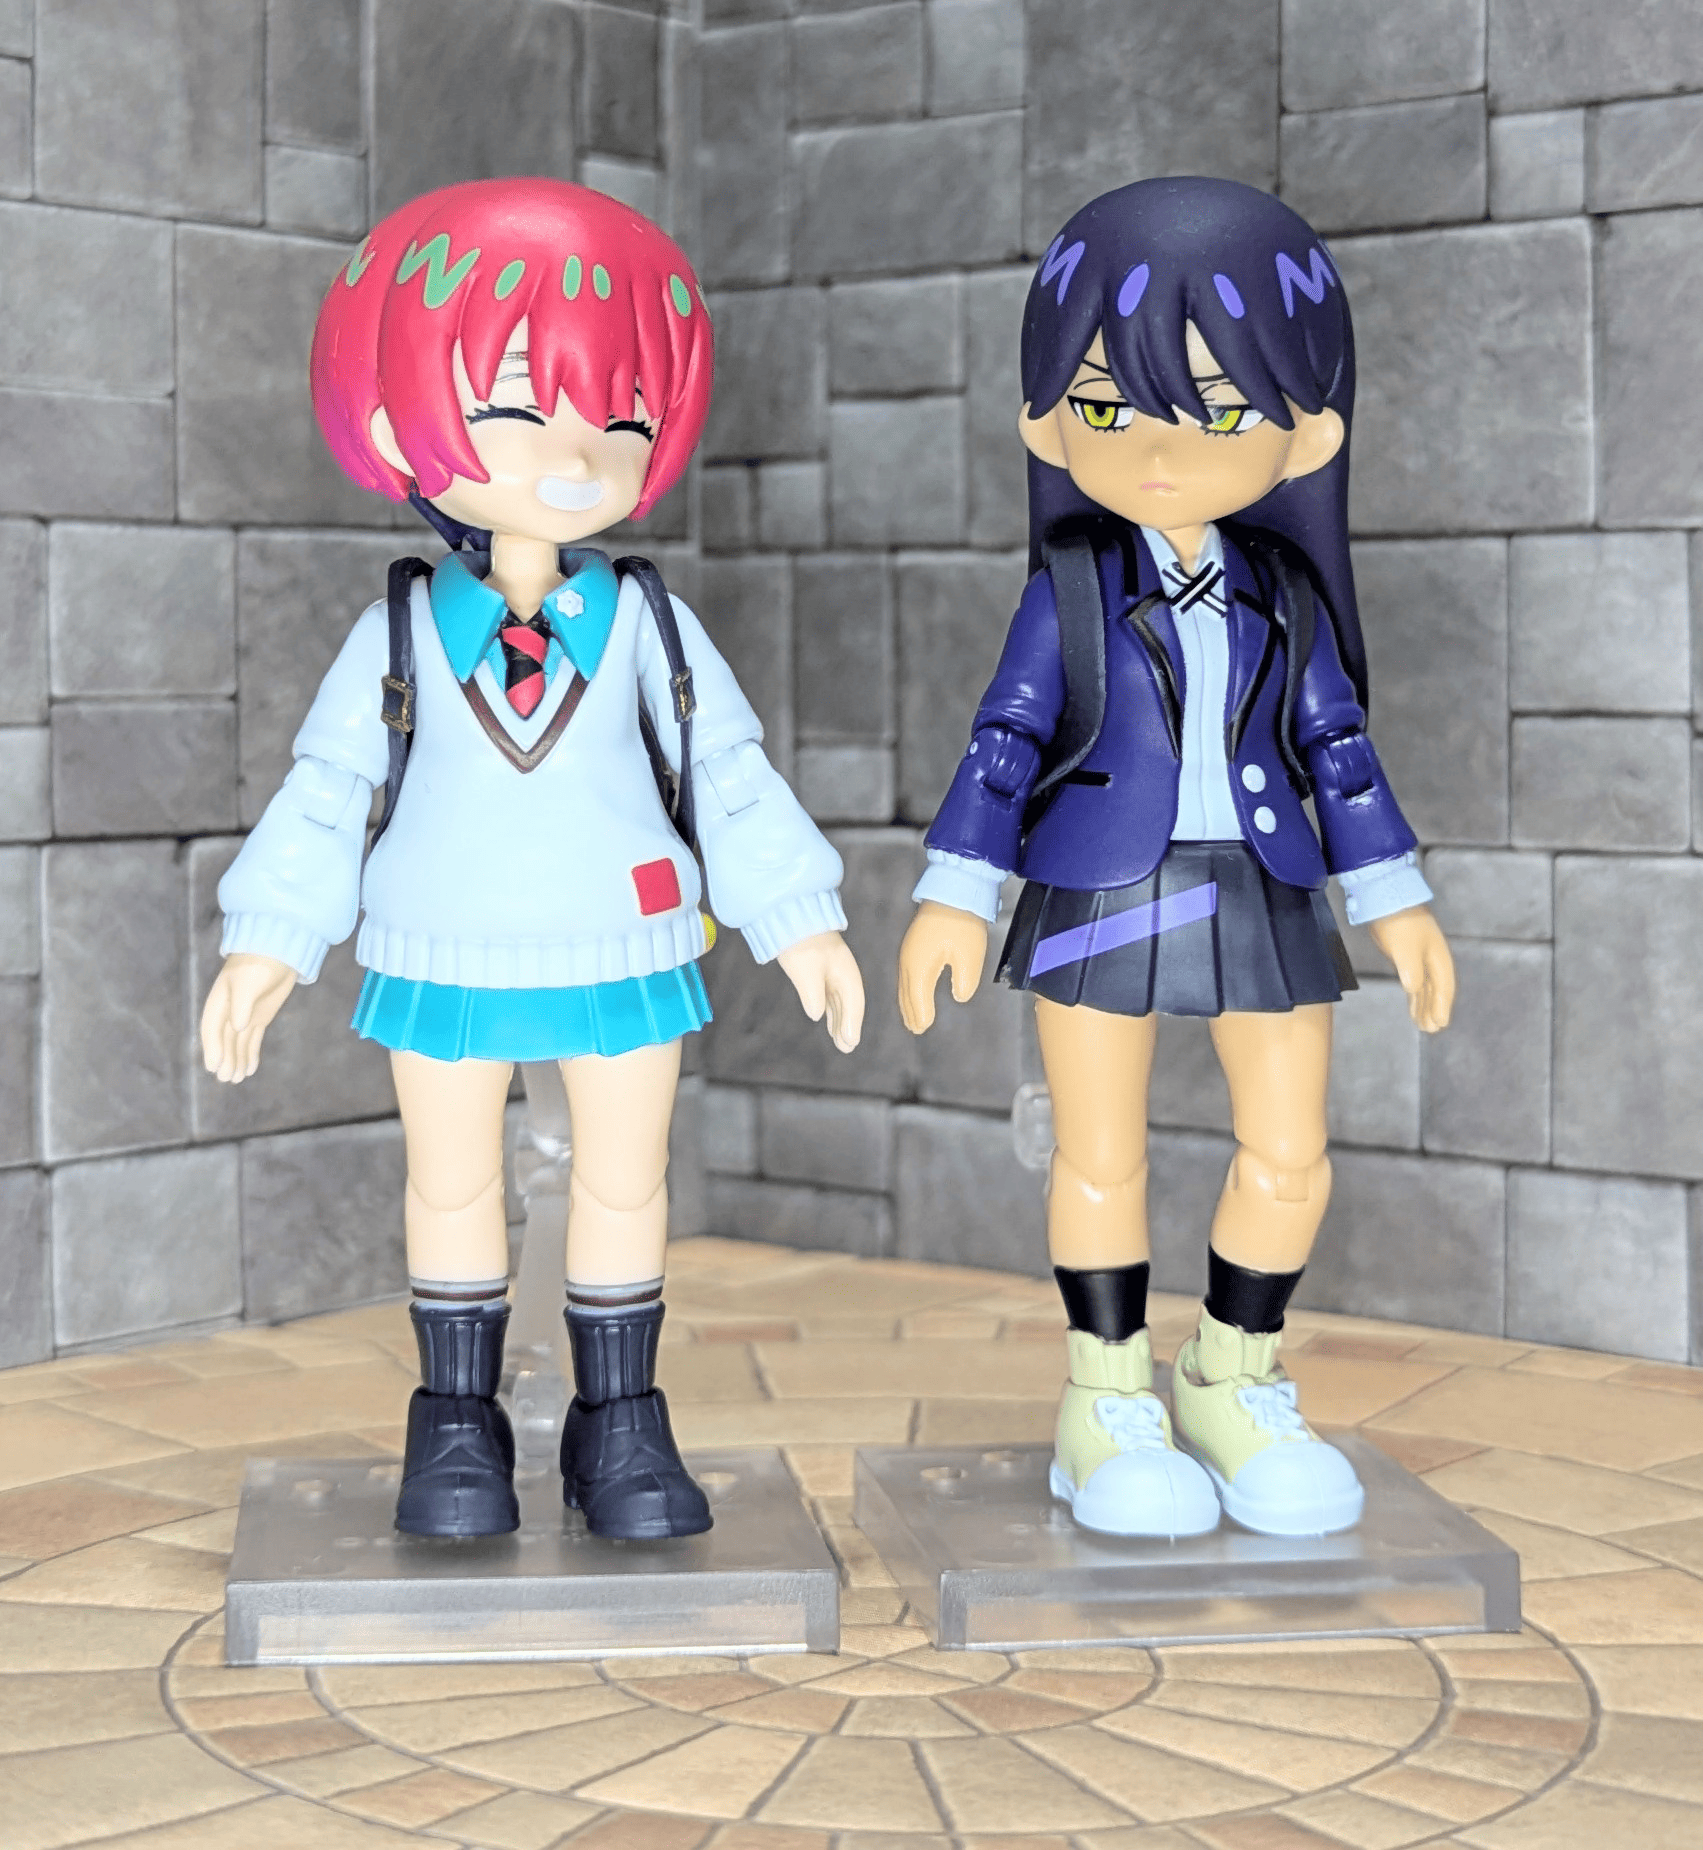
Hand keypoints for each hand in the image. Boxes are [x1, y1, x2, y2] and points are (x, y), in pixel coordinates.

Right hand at [200, 953, 298, 1082]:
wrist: (279, 951)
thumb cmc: (260, 963)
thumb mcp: (249, 981)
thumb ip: (242, 1004)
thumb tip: (237, 1027)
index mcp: (219, 1001)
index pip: (211, 1028)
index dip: (212, 1048)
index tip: (214, 1066)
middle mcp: (229, 1011)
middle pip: (224, 1039)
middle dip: (225, 1059)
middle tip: (228, 1079)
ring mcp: (245, 1015)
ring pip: (238, 1043)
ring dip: (237, 1060)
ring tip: (237, 1079)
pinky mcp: (260, 1017)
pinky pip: (253, 1039)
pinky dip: (251, 1054)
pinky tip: (250, 1069)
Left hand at [776, 930, 864, 1052]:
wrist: (791, 914)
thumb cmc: (799, 942)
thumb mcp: (806, 972)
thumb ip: (813, 996)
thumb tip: (817, 1014)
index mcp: (845, 972)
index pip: (854, 1003)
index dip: (852, 1024)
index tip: (849, 1042)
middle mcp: (843, 971)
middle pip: (849, 1003)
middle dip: (848, 1026)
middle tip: (846, 1047)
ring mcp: (832, 968)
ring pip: (840, 999)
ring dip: (839, 1019)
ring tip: (838, 1039)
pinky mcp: (820, 967)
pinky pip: (830, 993)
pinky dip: (831, 1009)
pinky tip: (826, 1018)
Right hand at [898, 900, 988, 1034]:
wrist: (952, 892)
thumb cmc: (962, 925)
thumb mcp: (970, 957)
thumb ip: (965, 982)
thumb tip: (959, 995)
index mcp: (919, 967)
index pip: (918, 999)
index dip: (921, 1015)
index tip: (924, 1029)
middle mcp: (908, 962)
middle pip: (906, 994)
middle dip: (911, 1013)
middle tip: (916, 1029)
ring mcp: (907, 952)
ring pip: (904, 984)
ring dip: (907, 1002)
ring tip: (912, 1016)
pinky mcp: (911, 944)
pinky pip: (905, 974)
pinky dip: (907, 988)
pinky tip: (913, 989)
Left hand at [1367, 905, 1454, 1033]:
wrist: (1388, 900)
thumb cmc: (1399, 924)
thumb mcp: (1406, 949)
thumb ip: (1411, 971)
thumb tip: (1413, 989)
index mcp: (1438, 958)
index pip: (1443, 988)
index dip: (1442, 1007)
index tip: (1439, 1024)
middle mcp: (1433, 959)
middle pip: (1436, 990)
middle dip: (1434, 1009)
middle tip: (1430, 1029)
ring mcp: (1421, 957)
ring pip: (1426, 986)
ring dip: (1424, 1004)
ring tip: (1422, 1023)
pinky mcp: (1407, 955)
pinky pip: (1415, 980)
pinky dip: (1415, 994)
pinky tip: (1412, 1002)